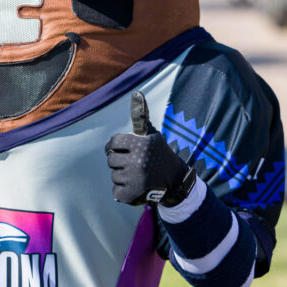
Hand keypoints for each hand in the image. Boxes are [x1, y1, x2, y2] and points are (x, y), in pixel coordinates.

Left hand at [105, 91, 192, 206]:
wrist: (175, 181)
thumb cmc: (159, 155)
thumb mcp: (152, 135)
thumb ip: (141, 116)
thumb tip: (136, 92)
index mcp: (141, 144)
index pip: (113, 143)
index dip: (114, 146)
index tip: (120, 150)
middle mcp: (138, 161)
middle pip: (110, 160)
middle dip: (120, 162)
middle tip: (134, 164)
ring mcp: (135, 179)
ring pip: (114, 175)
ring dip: (123, 177)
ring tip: (138, 176)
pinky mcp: (132, 194)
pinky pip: (116, 191)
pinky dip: (123, 191)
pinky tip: (136, 187)